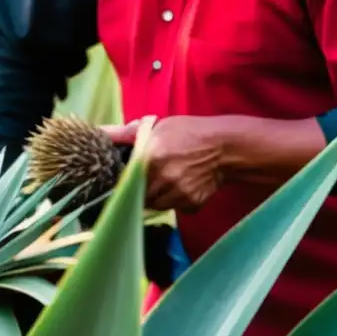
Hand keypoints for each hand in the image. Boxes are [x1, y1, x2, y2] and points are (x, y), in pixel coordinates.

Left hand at [102, 116, 224, 213]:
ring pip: (154, 204)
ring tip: (165, 182)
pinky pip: (173, 208)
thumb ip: (132, 133)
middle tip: (147, 180)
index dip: (122, 182)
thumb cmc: (191, 133)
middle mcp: (162, 178)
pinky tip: (182, 187)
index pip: (124, 179)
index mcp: (150, 157)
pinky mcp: (190, 203)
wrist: (227, 147)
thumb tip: (109, 134)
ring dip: (155, 197)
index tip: (123, 181)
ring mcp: (177, 193)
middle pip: (136, 195)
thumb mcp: (161, 127)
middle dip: (137, 190)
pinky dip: (174, 201)